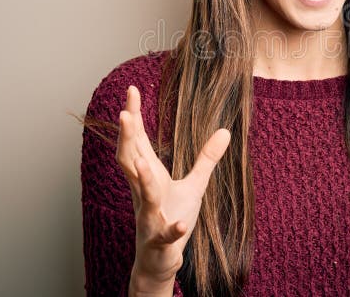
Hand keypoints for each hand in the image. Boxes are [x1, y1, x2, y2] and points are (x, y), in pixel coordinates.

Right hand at [116, 85, 230, 290]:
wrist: (158, 260)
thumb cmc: (171, 216)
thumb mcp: (195, 185)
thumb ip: (207, 158)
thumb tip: (225, 130)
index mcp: (149, 177)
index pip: (137, 142)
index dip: (133, 117)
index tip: (132, 89)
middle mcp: (143, 193)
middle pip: (130, 160)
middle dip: (127, 137)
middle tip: (124, 113)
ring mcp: (150, 216)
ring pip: (144, 196)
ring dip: (143, 178)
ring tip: (142, 161)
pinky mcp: (160, 241)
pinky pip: (165, 234)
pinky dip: (172, 229)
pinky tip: (181, 225)